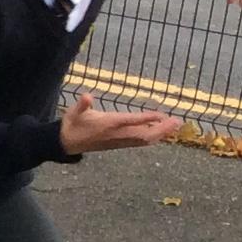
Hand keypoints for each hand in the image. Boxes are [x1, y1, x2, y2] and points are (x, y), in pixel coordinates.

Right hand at [58, 91, 179, 153]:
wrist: (65, 144)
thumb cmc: (71, 125)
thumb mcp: (73, 113)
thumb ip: (82, 105)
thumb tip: (86, 96)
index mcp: (107, 124)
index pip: (130, 121)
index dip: (147, 118)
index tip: (162, 115)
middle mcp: (115, 135)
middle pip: (143, 134)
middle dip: (160, 129)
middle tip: (176, 122)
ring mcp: (118, 141)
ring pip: (143, 140)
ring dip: (159, 134)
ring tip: (174, 126)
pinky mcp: (118, 144)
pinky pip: (139, 142)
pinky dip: (152, 138)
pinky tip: (160, 134)